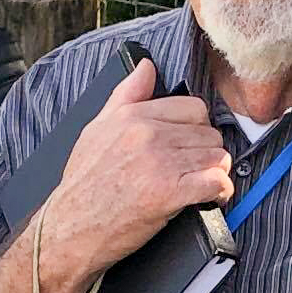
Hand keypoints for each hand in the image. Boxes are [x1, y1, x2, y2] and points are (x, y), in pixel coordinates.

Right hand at [38, 58, 230, 278]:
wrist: (71, 227)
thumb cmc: (84, 183)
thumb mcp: (97, 129)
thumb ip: (126, 95)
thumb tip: (146, 66)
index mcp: (133, 116)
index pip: (192, 108)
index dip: (196, 130)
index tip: (188, 146)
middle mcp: (148, 134)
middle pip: (209, 133)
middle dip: (206, 153)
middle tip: (192, 170)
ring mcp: (160, 162)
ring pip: (217, 157)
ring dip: (214, 174)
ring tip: (198, 185)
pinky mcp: (170, 192)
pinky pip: (217, 183)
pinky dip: (220, 193)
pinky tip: (209, 198)